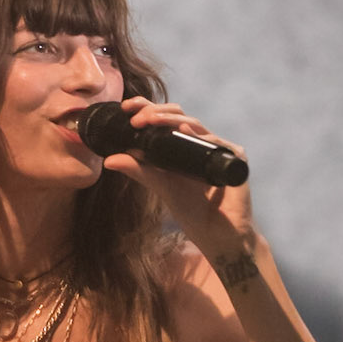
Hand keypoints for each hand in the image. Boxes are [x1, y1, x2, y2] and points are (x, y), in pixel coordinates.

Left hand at [103, 95, 255, 255]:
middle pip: (178, 115)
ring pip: (193, 124)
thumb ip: (138, 171)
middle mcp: (199, 141)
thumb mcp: (160, 186)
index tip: (126, 107)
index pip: (164, 119)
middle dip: (156, 111)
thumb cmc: (192, 210)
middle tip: (136, 118)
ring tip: (151, 121)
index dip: (146, 108)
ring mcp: (217, 147)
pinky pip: (215, 142)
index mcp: (181, 145)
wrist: (216, 234)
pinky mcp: (234, 157)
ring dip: (171, 120)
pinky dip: (200, 137)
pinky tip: (185, 132)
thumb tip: (108, 160)